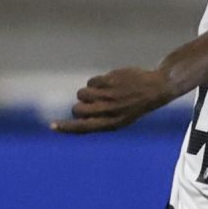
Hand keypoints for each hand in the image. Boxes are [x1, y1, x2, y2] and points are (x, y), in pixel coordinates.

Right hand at [52, 65, 176, 133]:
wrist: (155, 89)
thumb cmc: (135, 106)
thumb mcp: (120, 119)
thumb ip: (99, 119)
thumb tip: (76, 115)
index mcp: (111, 124)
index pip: (83, 128)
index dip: (66, 128)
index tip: (52, 126)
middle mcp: (109, 110)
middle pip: (78, 109)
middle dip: (80, 105)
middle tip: (91, 103)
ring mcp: (109, 95)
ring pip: (82, 93)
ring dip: (87, 92)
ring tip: (102, 92)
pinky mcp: (110, 81)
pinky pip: (91, 81)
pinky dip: (96, 82)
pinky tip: (110, 83)